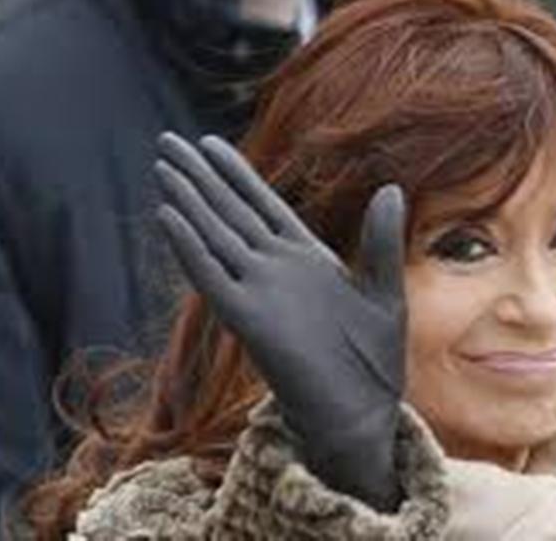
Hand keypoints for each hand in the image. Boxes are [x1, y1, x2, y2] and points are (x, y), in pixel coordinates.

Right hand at [154, 132, 405, 510]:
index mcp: (306, 259)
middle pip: (230, 213)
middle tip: (167, 141)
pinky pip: (213, 279)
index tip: (209, 143)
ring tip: (163, 167)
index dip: (236, 174)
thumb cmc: (373, 361)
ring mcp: (260, 293)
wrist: (362, 414)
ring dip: (189, 202)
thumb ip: (381, 241)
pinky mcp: (250, 322)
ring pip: (216, 237)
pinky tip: (170, 218)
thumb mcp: (384, 291)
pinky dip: (191, 249)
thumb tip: (392, 188)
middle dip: (200, 177)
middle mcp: (277, 270)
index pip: (263, 205)